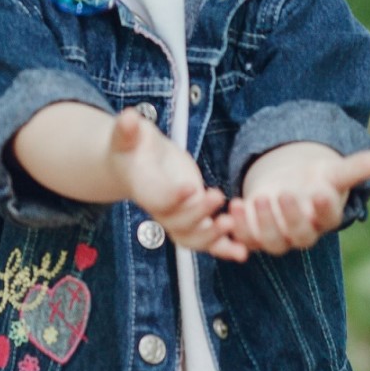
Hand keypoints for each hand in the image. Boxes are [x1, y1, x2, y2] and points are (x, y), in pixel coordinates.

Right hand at [108, 109, 247, 261]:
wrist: (137, 162)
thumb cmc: (134, 145)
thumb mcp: (128, 134)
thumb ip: (127, 130)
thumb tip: (128, 118)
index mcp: (143, 189)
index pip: (156, 198)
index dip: (173, 196)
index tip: (191, 187)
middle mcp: (159, 209)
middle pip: (177, 223)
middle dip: (198, 213)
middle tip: (217, 196)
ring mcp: (176, 217)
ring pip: (192, 238)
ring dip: (212, 237)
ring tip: (231, 224)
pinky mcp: (193, 218)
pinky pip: (206, 241)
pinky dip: (224, 248)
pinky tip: (242, 252)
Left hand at [225, 142, 369, 255]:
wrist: (288, 188)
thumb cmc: (315, 181)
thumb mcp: (332, 172)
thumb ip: (355, 168)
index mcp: (325, 218)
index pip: (329, 217)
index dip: (325, 207)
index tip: (320, 192)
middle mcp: (303, 233)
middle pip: (299, 235)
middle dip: (290, 216)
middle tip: (283, 194)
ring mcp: (278, 238)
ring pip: (271, 241)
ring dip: (261, 224)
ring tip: (254, 199)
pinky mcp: (255, 237)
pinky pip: (246, 239)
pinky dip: (238, 226)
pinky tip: (234, 205)